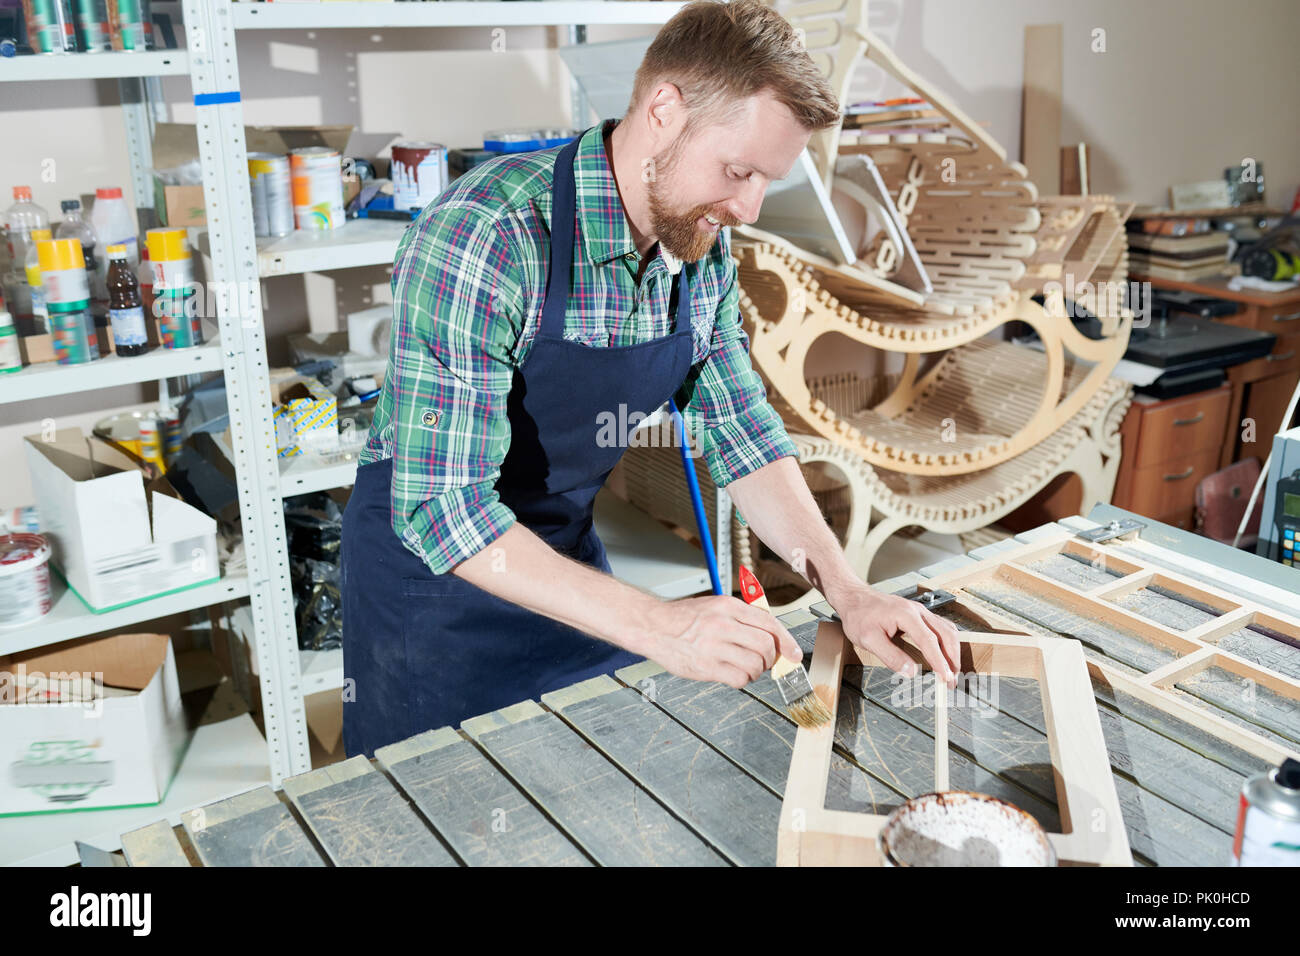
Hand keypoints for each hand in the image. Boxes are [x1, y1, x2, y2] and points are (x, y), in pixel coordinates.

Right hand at [648, 595, 802, 688]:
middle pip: (766, 646)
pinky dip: (742, 680)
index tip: (794, 653)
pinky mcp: (706, 666)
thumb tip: (771, 636)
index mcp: (728, 606)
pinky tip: (733, 675)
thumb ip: (741, 617)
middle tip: (765, 662)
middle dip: (771, 658)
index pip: (769, 623)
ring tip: (745, 668)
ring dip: (756, 671)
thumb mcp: (714, 606)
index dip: (786, 641)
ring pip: (755, 665)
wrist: (653, 626)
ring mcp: (714, 646)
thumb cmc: (683, 618)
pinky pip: (739, 679)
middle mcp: (723, 624)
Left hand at [832, 585, 960, 687]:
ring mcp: (920, 611)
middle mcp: (917, 611)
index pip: (929, 641)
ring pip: (947, 630)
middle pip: (946, 634)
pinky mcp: (919, 614)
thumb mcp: (868, 639)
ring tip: (951, 672)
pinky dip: (947, 643)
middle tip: (951, 681)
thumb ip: (891, 656)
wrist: (854, 597)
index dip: (939, 661)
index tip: (945, 678)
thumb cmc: (859, 615)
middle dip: (952, 659)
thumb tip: (911, 672)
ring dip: (952, 652)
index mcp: (906, 615)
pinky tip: (946, 654)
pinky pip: (941, 627)